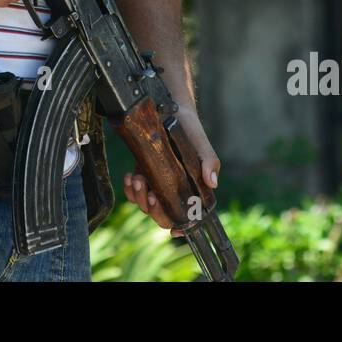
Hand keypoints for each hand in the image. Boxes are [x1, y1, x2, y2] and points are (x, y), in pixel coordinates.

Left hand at [123, 105, 220, 235]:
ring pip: (145, 204)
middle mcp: (173, 189)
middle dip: (153, 209)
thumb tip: (212, 182)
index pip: (185, 216)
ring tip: (138, 178)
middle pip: (161, 215)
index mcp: (190, 189)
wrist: (171, 111)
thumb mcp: (201, 145)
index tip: (174, 230)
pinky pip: (133, 191)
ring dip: (139, 196)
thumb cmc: (190, 131)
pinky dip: (129, 189)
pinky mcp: (143, 173)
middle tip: (151, 193)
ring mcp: (157, 182)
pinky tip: (129, 176)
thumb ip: (209, 162)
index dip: (180, 226)